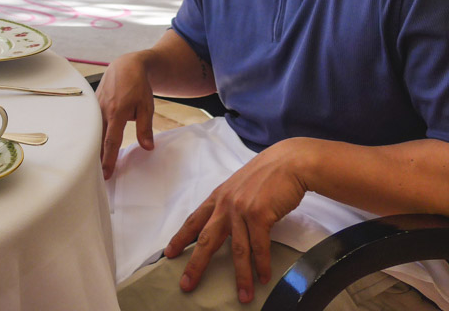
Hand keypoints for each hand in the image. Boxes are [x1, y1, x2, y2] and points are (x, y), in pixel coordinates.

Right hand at [96, 52, 155, 178]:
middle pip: (97, 140)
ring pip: (92, 132)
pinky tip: (89, 146)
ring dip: (92, 148)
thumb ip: (145, 128)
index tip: (106, 174)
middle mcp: (103, 110)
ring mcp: (96, 107)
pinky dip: (90, 135)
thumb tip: (147, 148)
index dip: (109, 159)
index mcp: (118, 112)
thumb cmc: (138, 86)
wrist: (126, 66)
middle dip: (96, 159)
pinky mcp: (92, 104)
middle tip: (95, 177)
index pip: (111, 141)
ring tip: (91, 166)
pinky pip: (90, 123)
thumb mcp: (147, 106)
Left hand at [164, 138, 309, 303]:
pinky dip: (262, 264)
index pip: (194, 220)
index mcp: (218, 197)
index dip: (181, 238)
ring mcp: (241, 209)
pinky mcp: (260, 214)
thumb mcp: (239, 186)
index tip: (168, 253)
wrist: (288, 163)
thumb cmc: (266, 175)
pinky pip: (260, 246)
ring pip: (237, 249)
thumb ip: (230, 203)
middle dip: (196, 264)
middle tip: (186, 284)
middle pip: (207, 239)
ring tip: (243, 295)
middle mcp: (225, 204)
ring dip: (241, 276)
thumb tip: (229, 223)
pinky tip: (263, 278)